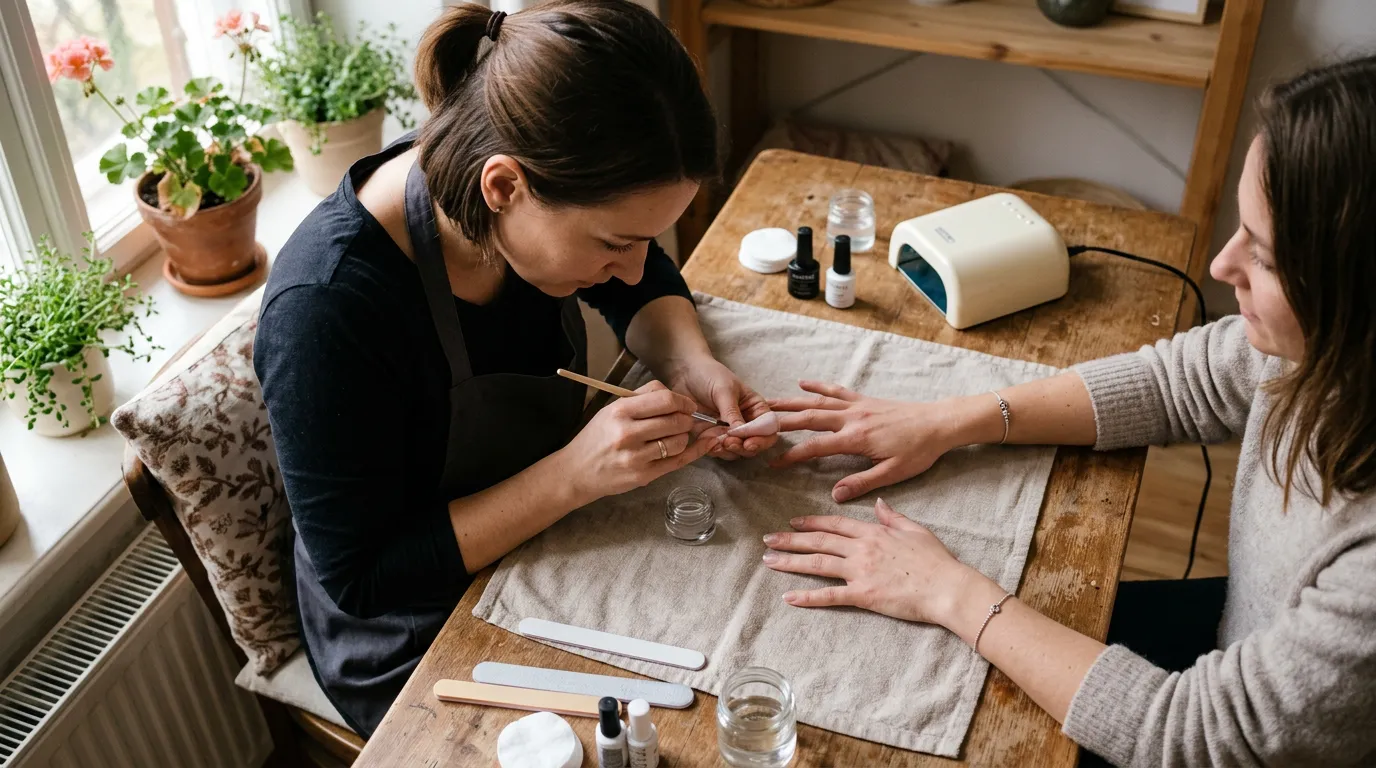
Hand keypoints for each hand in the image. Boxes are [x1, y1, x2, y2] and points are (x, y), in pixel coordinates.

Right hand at [561, 380, 719, 499]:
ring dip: (685, 437)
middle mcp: (627, 433)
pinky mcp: (643, 475)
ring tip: (677, 435)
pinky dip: (694, 452)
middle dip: (687, 419)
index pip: (664, 400)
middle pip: (675, 420)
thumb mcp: (611, 410)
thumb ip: (641, 397)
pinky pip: (677, 462)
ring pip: (678, 442)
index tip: (687, 405)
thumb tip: (673, 395)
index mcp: (620, 411)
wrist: (576, 471)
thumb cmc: (596, 438)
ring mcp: (636, 457)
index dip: (683, 401)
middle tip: (686, 420)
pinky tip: (703, 445)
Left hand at [664, 356, 775, 459]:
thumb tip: (739, 433)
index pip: (768, 429)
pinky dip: (714, 450)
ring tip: (718, 443)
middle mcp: (745, 422)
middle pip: (754, 444)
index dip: (762, 439)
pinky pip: (717, 449)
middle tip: (729, 442)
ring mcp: (728, 431)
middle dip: (743, 447)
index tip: (749, 443)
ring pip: (736, 451)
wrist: (686, 372)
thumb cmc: (710, 374)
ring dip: (729, 451)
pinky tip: (708, 444)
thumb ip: (732, 412)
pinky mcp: (711, 436)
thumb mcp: (724, 390)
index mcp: (755, 408)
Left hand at [761, 499, 981, 625]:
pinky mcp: (863, 595)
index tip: (793, 521)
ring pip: (817, 564)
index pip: (834, 524)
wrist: (947, 587)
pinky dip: (807, 597)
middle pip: (818, 541)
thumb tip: (878, 503)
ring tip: (769, 561)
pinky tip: (789, 597)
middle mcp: (862, 549)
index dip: (811, 522)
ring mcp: (860, 572)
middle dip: (790, 539)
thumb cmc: (936, 561)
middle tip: (768, 539)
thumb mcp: (915, 530)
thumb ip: (892, 517)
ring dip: (790, 562)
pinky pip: (829, 596)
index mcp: (873, 532)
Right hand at [768, 381, 967, 501]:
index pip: (815, 447)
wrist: (940, 423)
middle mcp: (852, 418)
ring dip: (790, 402)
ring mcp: (857, 406)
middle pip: (808, 418)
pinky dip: (818, 386)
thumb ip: (862, 483)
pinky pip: (837, 391)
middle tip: (755, 423)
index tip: (772, 463)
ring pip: (817, 402)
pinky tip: (802, 383)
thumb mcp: (893, 473)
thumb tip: (834, 494)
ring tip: (767, 402)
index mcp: (856, 439)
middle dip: (779, 421)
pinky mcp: (865, 400)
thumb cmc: (919, 450)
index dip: (791, 456)